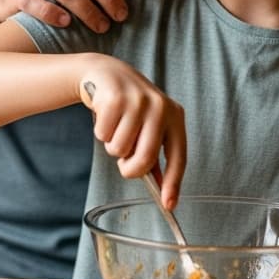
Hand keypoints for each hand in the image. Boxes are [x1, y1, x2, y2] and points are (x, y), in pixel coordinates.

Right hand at [78, 70, 186, 206]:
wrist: (107, 74)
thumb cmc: (130, 107)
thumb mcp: (149, 126)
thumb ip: (154, 154)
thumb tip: (161, 190)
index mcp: (175, 116)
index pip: (178, 157)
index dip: (173, 183)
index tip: (168, 204)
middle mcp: (160, 108)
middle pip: (145, 159)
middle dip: (130, 169)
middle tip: (124, 162)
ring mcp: (137, 102)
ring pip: (120, 149)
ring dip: (112, 146)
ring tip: (116, 127)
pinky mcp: (114, 99)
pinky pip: (103, 135)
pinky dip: (101, 132)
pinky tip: (105, 116)